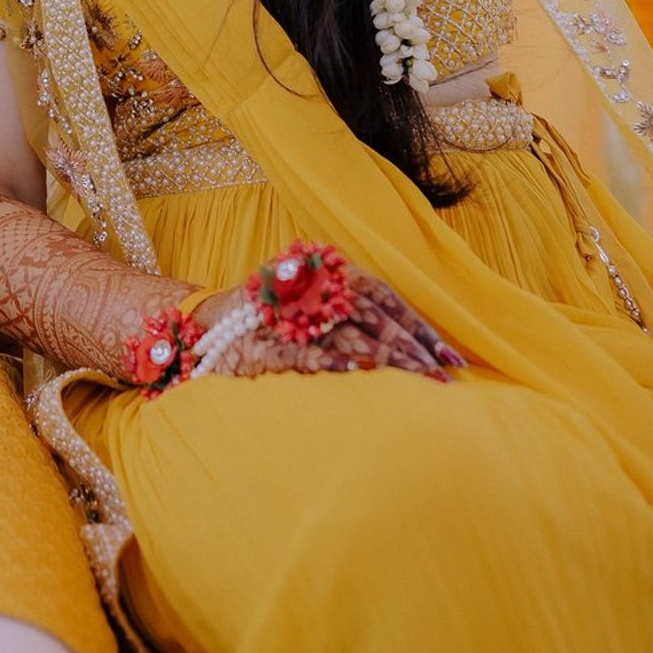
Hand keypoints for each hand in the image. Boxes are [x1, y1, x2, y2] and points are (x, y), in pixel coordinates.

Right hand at [195, 267, 461, 380]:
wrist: (204, 330)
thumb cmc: (269, 321)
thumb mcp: (310, 307)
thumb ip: (351, 314)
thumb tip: (411, 343)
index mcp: (324, 273)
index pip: (383, 296)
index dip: (417, 325)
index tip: (449, 356)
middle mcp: (308, 287)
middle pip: (372, 314)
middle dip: (411, 348)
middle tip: (444, 377)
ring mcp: (284, 314)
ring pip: (346, 333)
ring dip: (385, 357)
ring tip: (417, 378)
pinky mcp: (261, 343)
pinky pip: (301, 351)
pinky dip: (330, 359)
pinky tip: (357, 371)